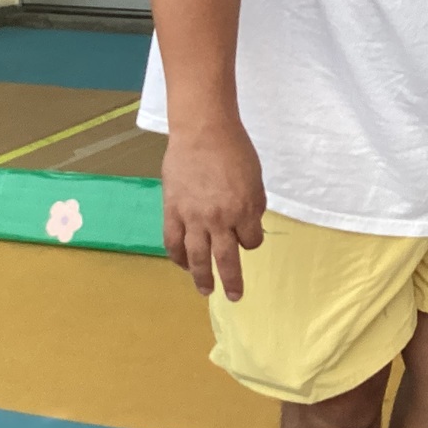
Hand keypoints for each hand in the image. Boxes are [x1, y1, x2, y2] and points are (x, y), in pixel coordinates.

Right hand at [161, 120, 266, 300]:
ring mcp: (193, 217)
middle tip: (235, 296)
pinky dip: (177, 258)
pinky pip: (173, 242)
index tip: (248, 236)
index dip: (251, 240)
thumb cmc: (235, 150)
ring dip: (201, 277)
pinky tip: (183, 265)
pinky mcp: (172, 211)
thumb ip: (252, 205)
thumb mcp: (255, 179)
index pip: (251, 240)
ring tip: (205, 291)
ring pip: (196, 257)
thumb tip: (249, 226)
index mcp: (244, 210)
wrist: (203, 131)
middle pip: (225, 259)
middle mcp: (219, 219)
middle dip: (231, 281)